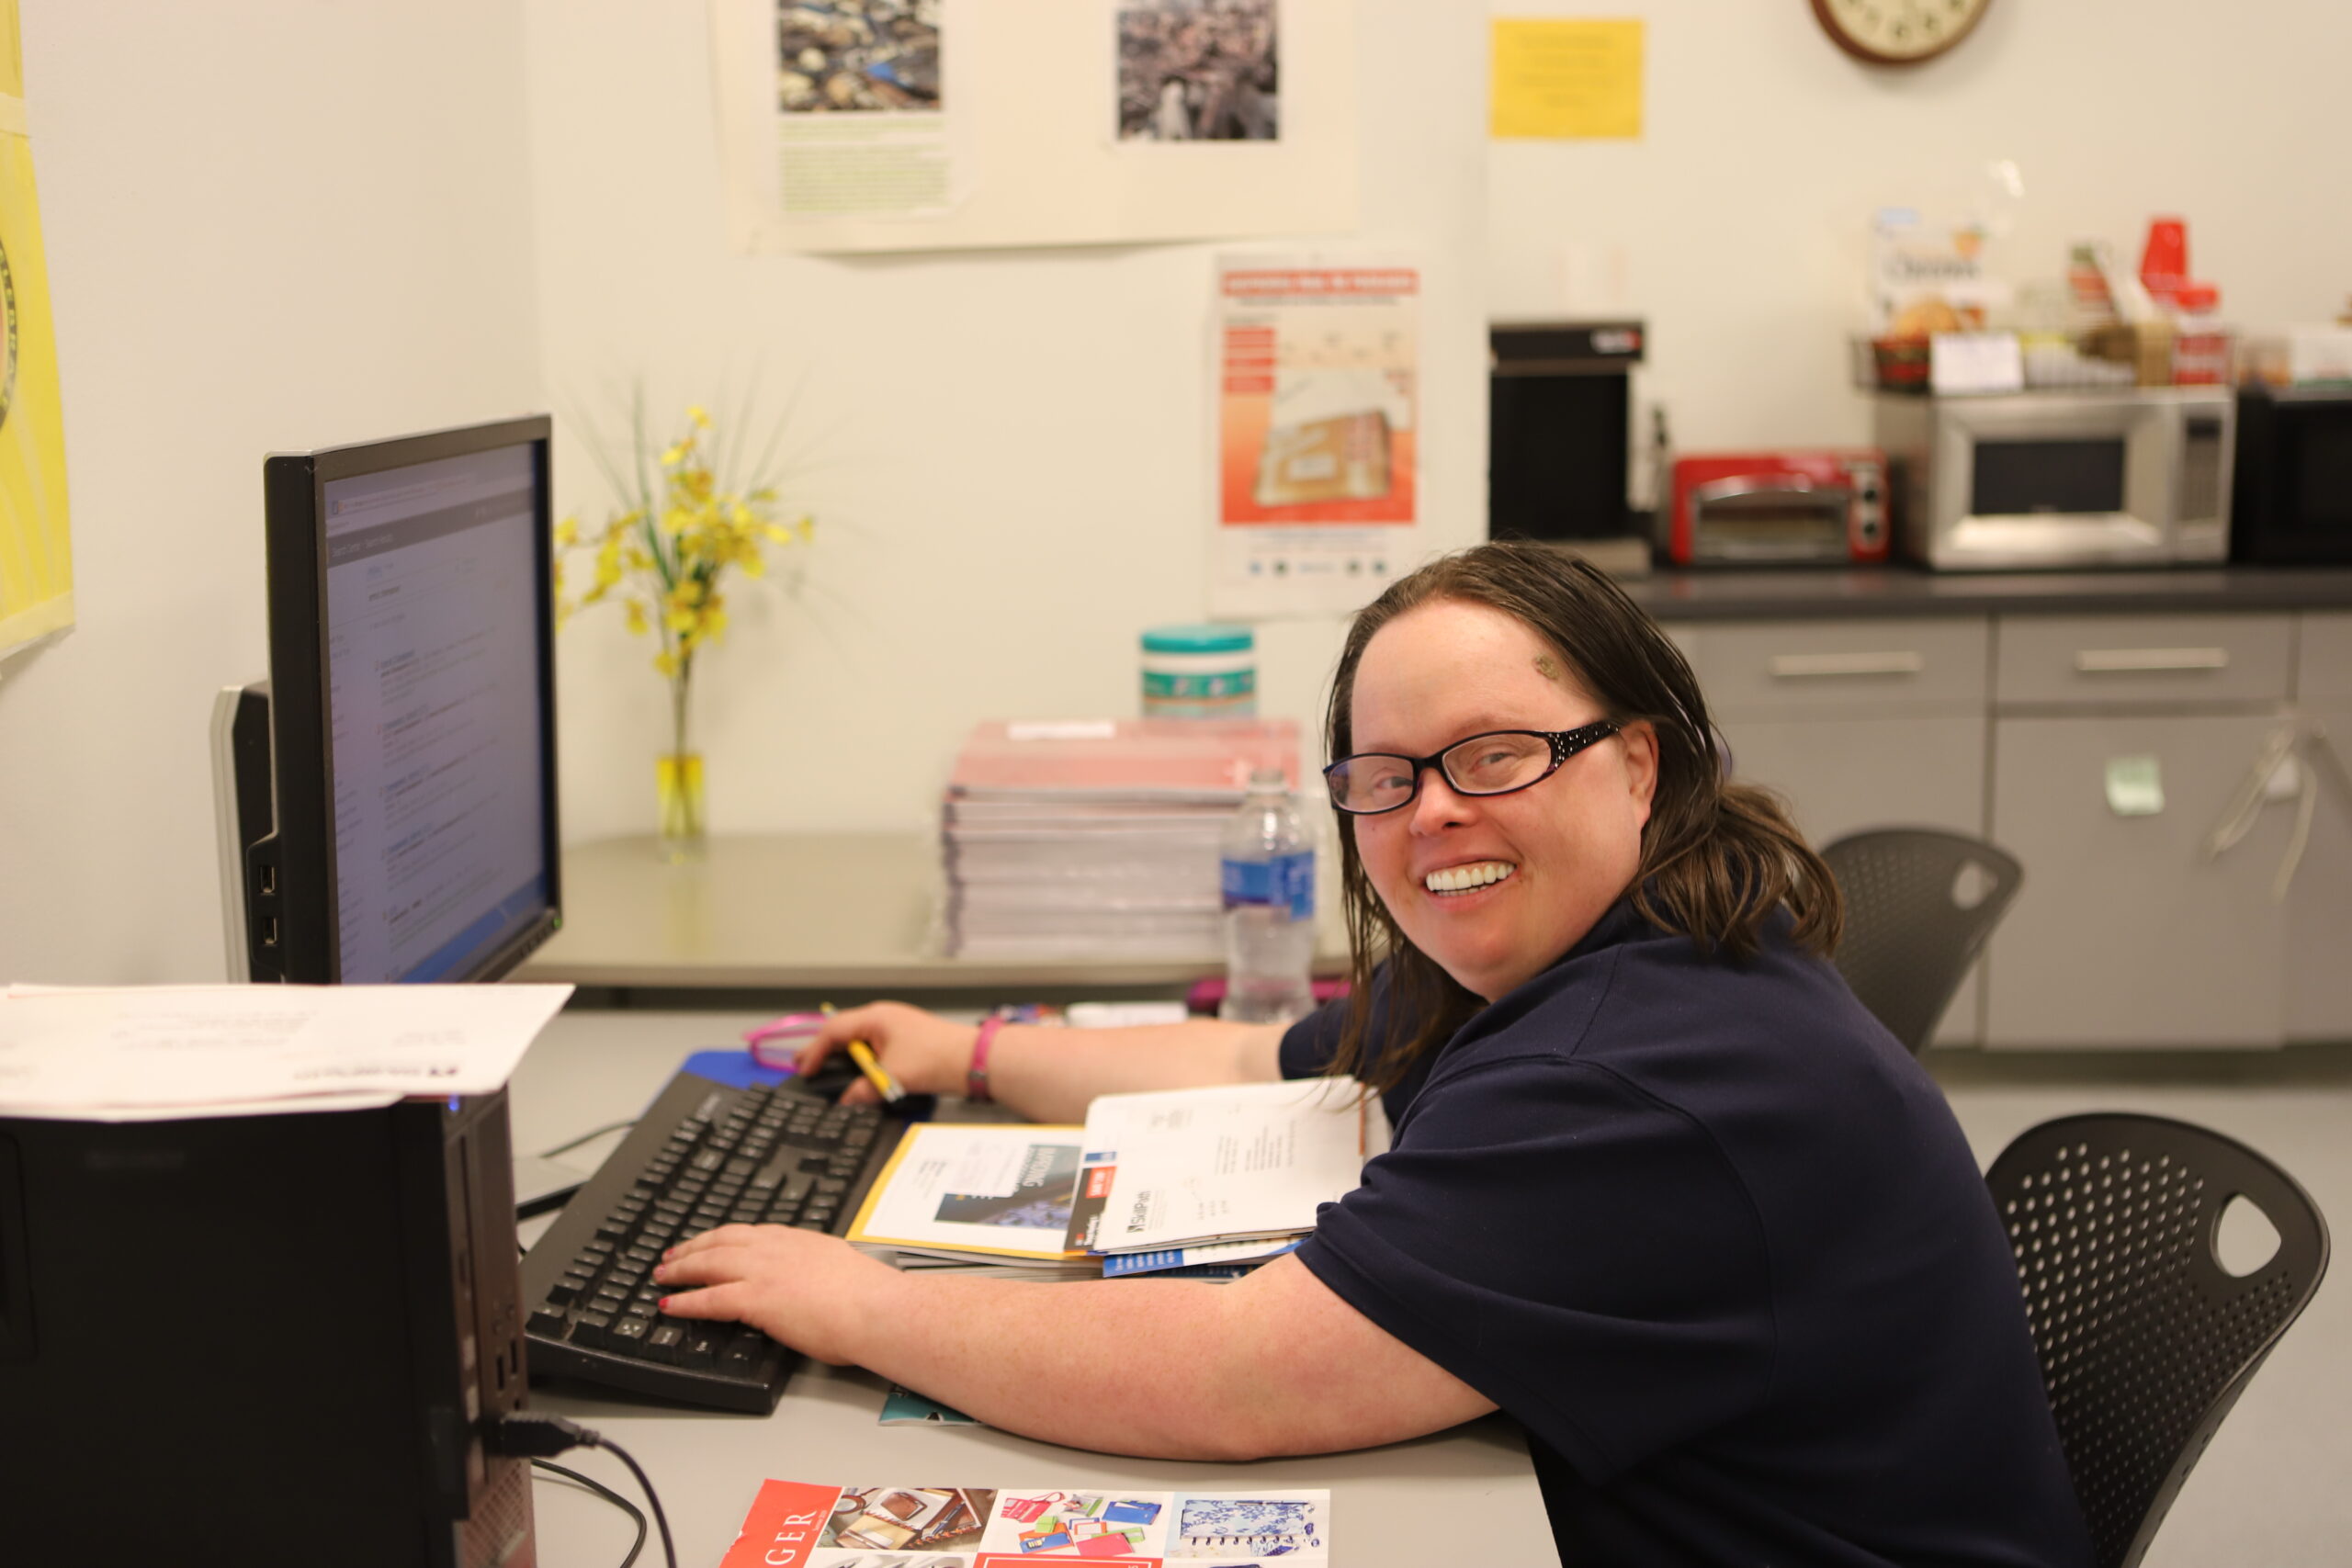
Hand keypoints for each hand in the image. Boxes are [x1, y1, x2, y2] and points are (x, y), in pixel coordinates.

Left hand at [652, 1223, 900, 1365]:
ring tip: (663, 1276)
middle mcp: (775, 1249)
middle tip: (671, 1256)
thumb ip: (815, 1271)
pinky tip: (670, 1306)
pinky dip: (685, 1301)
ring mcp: (763, 1271)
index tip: (708, 1242)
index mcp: (797, 1240)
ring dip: (680, 1269)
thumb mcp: (837, 1269)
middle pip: (720, 1241)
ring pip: (708, 1263)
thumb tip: (811, 1285)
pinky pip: (709, 1298)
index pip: (748, 1233)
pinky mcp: (755, 1298)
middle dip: (691, 1248)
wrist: (875, 1308)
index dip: (721, 1237)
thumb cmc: (869, 1298)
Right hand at [802, 1001, 978, 1103]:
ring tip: (825, 1068)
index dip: (815, 1050)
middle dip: (823, 1048)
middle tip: (804, 1065)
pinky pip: (873, 1045)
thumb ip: (864, 1091)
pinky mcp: (905, 1039)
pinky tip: (857, 1071)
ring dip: (841, 1053)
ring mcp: (895, 1026)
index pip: (833, 1030)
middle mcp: (883, 1017)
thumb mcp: (893, 1078)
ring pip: (858, 1037)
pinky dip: (860, 1057)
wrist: (973, 1060)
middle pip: (843, 1030)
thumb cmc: (937, 1059)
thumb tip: (846, 1102)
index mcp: (876, 1018)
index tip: (804, 1069)